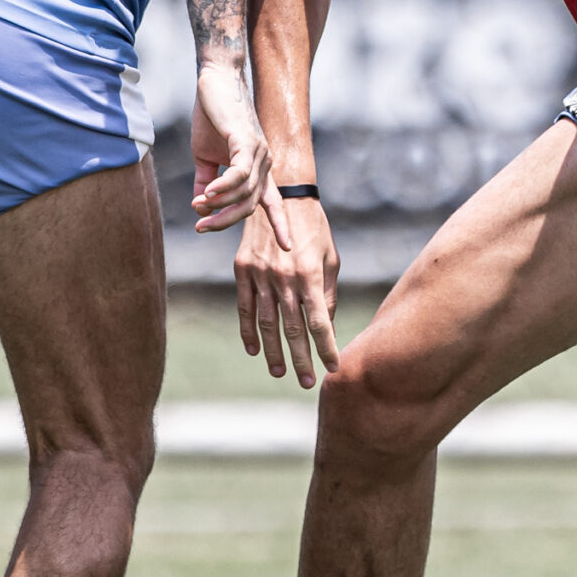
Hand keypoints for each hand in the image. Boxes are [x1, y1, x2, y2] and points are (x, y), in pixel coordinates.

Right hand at [188, 63, 279, 235]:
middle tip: (202, 228)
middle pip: (251, 205)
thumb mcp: (205, 156)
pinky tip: (207, 195)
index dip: (280, 225)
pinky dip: (223, 187)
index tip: (287, 248)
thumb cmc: (212, 116)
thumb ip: (207, 181)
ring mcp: (259, 152)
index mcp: (259, 168)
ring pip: (245, 193)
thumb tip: (201, 205)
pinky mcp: (247, 140)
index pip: (272, 202)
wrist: (214, 81)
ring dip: (219, 205)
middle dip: (226, 221)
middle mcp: (265, 162)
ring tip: (198, 208)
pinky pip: (239, 174)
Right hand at [236, 189, 340, 388]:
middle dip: (302, 360)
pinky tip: (254, 351)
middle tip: (308, 383)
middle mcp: (284, 277)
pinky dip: (248, 332)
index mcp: (310, 275)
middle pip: (293, 329)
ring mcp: (260, 274)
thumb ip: (326, 293)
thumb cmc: (314, 227)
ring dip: (274, 352)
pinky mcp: (242, 269)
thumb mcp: (330, 258)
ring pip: (267, 324)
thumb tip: (325, 326)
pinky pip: (244, 308)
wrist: (281, 193)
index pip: (319, 322)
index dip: (326, 348)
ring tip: (281, 373)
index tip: (333, 367)